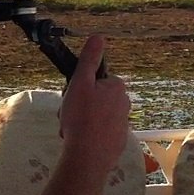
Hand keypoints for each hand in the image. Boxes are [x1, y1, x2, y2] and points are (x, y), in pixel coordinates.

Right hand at [59, 35, 131, 168]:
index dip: (82, 88)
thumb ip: (89, 60)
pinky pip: (100, 134)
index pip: (98, 80)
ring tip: (71, 131)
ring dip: (83, 122)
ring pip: (97, 117)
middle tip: (69, 116)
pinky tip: (80, 142)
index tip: (72, 98)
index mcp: (117, 88)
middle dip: (81, 106)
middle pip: (97, 99)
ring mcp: (123, 125)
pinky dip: (90, 136)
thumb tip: (98, 37)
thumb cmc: (81, 117)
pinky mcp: (118, 142)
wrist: (88, 157)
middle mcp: (124, 104)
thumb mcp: (81, 83)